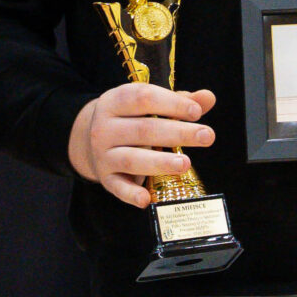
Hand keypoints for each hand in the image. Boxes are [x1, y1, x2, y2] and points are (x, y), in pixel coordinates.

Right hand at [69, 85, 213, 208]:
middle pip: (143, 130)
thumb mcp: (148, 104)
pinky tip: (146, 199)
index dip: (172, 104)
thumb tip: (208, 97)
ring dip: (159, 163)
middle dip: (177, 133)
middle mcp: (105, 128)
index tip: (197, 112)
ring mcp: (103, 154)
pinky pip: (118, 187)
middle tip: (207, 136)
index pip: (143, 98)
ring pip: (132, 159)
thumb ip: (180, 101)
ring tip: (185, 164)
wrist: (88, 140)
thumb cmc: (130, 118)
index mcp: (115, 101)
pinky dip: (131, 194)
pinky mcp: (106, 178)